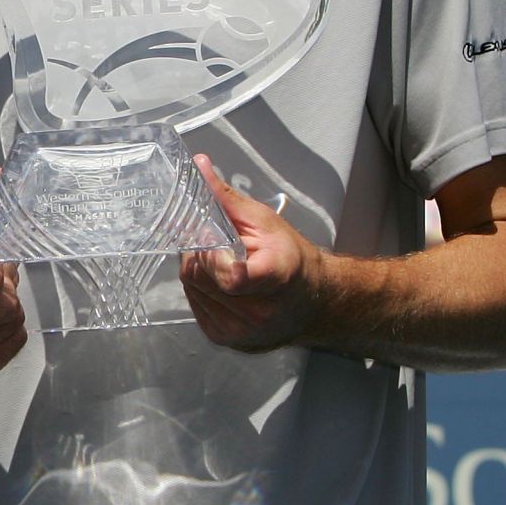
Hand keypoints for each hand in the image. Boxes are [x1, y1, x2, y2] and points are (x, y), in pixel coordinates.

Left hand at [178, 157, 323, 350]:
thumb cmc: (290, 257)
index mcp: (276, 277)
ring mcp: (241, 331)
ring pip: (191, 287)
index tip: (214, 241)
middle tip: (219, 244)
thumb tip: (197, 165)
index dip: (213, 254)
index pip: (230, 275)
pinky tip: (220, 282)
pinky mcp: (225, 339)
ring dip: (199, 269)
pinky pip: (193, 302)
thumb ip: (226, 197)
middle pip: (199, 273)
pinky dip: (200, 287)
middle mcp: (259, 311)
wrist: (314, 301)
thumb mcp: (265, 221)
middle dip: (201, 252)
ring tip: (224, 262)